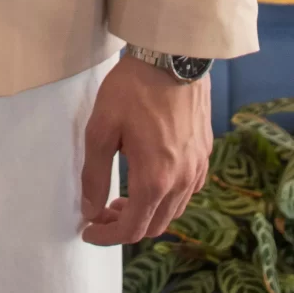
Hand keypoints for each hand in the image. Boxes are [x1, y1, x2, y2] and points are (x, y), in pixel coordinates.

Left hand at [79, 52, 211, 245]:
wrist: (173, 56)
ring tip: (121, 198)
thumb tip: (90, 210)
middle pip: (155, 226)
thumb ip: (95, 175)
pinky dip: (167, 198)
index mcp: (155, 179)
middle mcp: (182, 181)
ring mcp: (198, 167)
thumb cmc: (133, 88)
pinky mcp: (205, 153)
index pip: (132, 229)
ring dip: (146, 213)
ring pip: (174, 211)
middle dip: (125, 227)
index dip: (107, 236)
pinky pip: (188, 191)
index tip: (88, 231)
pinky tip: (150, 180)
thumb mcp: (102, 128)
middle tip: (100, 212)